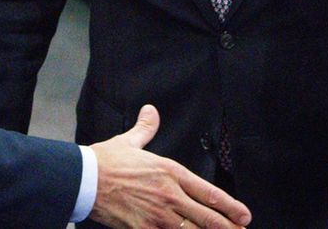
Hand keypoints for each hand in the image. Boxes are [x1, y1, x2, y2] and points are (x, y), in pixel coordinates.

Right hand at [88, 105, 250, 228]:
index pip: (208, 192)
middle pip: (206, 217)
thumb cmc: (106, 161)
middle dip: (228, 227)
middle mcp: (169, 195)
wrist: (83, 179)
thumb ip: (146, 128)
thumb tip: (151, 111)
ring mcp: (157, 215)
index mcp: (170, 172)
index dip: (230, 206)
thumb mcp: (130, 141)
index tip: (244, 215)